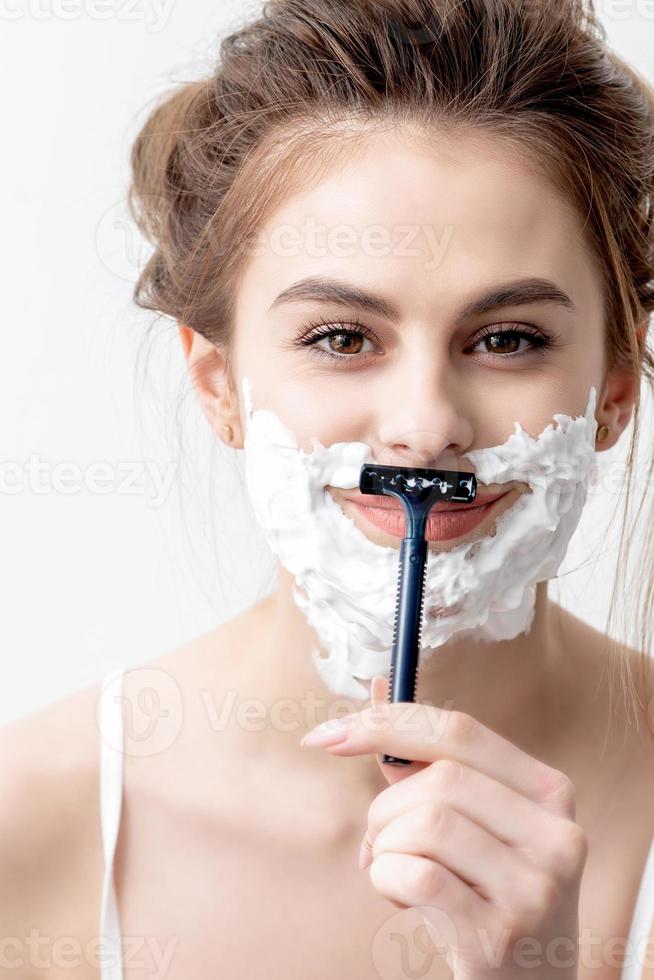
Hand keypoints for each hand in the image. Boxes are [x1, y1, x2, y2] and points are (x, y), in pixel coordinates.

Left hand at [302, 676, 587, 979]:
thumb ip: (429, 762)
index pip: (460, 730)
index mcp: (549, 791)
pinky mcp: (500, 935)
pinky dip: (387, 879)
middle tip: (379, 840)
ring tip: (393, 869)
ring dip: (385, 846)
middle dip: (385, 807)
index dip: (387, 724)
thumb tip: (376, 690)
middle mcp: (555, 834)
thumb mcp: (479, 823)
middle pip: (438, 778)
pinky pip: (416, 877)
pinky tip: (400, 897)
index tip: (330, 734)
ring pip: (424, 824)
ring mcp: (534, 887)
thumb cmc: (490, 891)